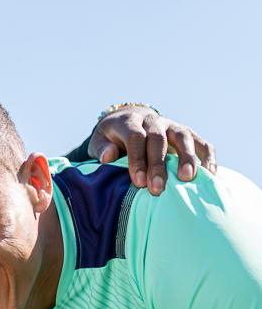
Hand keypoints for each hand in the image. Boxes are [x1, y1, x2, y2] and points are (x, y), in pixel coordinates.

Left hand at [89, 107, 217, 195]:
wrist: (129, 120)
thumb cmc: (111, 138)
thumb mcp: (99, 141)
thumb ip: (101, 149)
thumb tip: (108, 157)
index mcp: (130, 122)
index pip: (135, 138)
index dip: (137, 160)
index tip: (138, 182)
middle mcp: (153, 121)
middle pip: (158, 140)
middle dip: (158, 165)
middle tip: (157, 188)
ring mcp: (172, 126)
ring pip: (183, 138)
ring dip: (187, 158)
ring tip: (187, 178)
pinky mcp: (186, 134)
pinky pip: (201, 142)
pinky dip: (208, 156)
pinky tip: (209, 173)